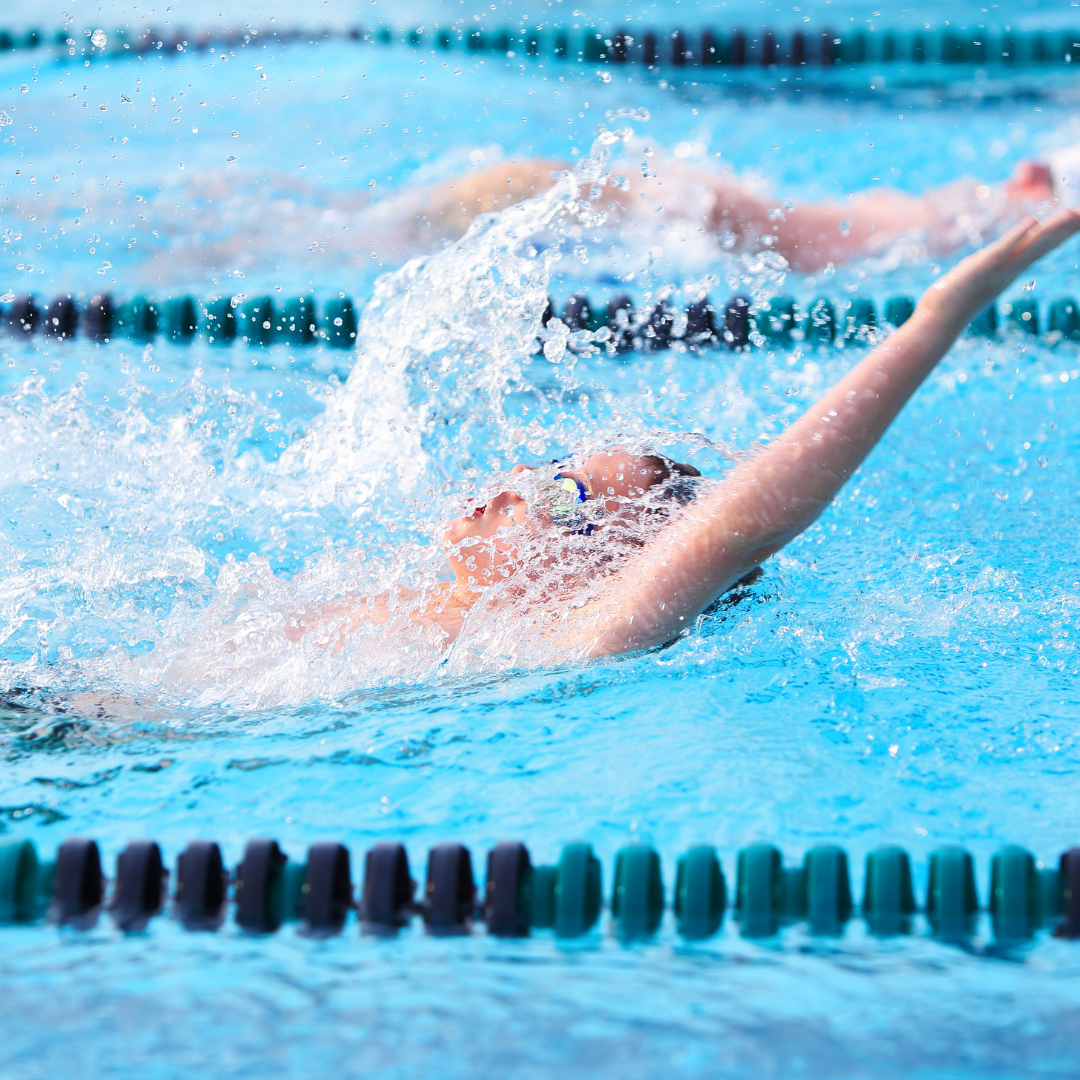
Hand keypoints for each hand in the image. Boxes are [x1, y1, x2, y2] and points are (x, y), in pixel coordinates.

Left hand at [920, 208, 1079, 329]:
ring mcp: (995, 272)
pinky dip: (1016, 237)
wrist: (936, 324)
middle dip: (1066, 229)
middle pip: (1042, 245)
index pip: (1039, 247)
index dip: (1061, 232)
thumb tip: (996, 256)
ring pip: (1029, 247)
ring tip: (1073, 214)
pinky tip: (1032, 222)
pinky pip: (1000, 252)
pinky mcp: (979, 271)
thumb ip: (989, 264)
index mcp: (1008, 270)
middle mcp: (1008, 271)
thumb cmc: (951, 302)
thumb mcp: (975, 275)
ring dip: (1051, 230)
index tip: (1079, 217)